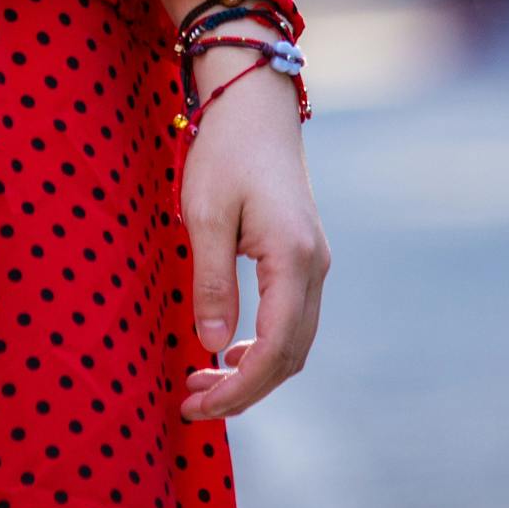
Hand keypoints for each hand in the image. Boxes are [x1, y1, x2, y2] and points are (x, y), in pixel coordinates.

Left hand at [175, 46, 330, 423]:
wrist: (255, 103)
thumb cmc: (225, 150)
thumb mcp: (205, 213)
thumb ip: (212, 281)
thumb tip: (213, 346)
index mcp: (293, 260)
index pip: (273, 352)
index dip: (237, 389)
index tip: (196, 404)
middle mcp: (315, 267)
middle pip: (290, 356)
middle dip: (245, 390)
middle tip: (193, 402)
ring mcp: (315, 261)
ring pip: (295, 341)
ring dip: (255, 370)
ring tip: (205, 381)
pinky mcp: (306, 254)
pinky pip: (293, 318)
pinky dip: (265, 346)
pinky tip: (230, 349)